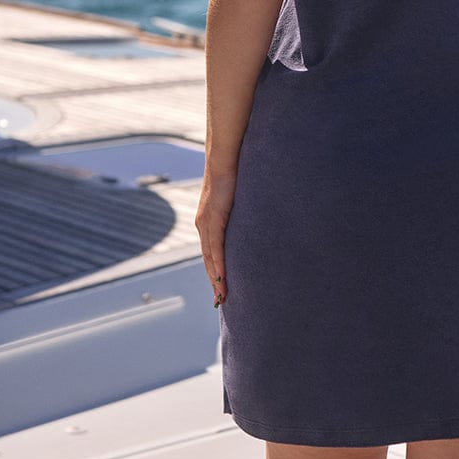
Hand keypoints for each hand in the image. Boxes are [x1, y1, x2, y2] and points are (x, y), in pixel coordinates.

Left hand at [195, 168, 236, 305]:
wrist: (225, 156)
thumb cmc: (234, 172)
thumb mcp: (237, 198)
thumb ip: (240, 211)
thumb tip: (254, 218)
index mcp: (209, 221)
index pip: (212, 252)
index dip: (216, 271)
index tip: (222, 288)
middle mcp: (204, 225)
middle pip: (209, 260)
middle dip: (215, 281)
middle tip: (221, 302)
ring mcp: (207, 222)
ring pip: (210, 258)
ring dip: (216, 278)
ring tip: (222, 296)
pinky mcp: (213, 218)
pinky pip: (216, 247)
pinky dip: (219, 264)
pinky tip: (222, 278)